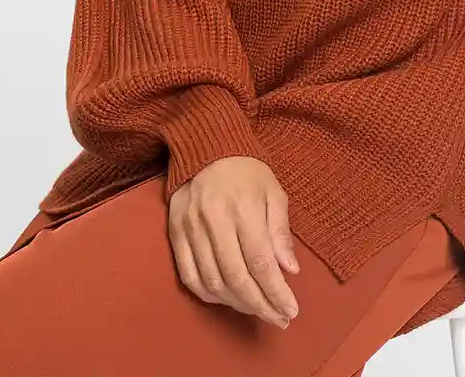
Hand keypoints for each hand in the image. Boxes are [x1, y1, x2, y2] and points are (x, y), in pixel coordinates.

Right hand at [167, 156, 300, 329]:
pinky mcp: (174, 232)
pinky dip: (208, 294)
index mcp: (243, 207)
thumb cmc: (246, 171)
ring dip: (236, 303)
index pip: (260, 261)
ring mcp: (191, 227)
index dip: (276, 292)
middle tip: (278, 319)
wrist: (205, 146)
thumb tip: (290, 271)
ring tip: (256, 309)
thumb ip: (280, 231)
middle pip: (236, 277)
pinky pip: (189, 275)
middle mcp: (215, 219)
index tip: (290, 311)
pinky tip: (226, 299)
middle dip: (260, 305)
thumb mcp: (273, 192)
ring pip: (212, 281)